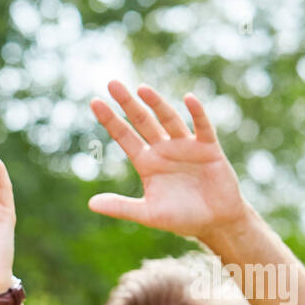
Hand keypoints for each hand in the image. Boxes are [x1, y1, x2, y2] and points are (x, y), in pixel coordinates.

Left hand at [88, 81, 249, 240]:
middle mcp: (163, 149)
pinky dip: (196, 113)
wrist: (214, 222)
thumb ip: (121, 207)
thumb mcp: (148, 214)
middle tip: (112, 83)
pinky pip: (201, 127)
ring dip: (156, 104)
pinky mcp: (208, 148)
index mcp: (146, 162)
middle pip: (142, 121)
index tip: (94, 102)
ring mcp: (185, 146)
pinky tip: (188, 99)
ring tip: (142, 88)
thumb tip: (90, 204)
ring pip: (168, 119)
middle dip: (128, 103)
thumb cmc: (181, 218)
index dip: (110, 120)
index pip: (124, 136)